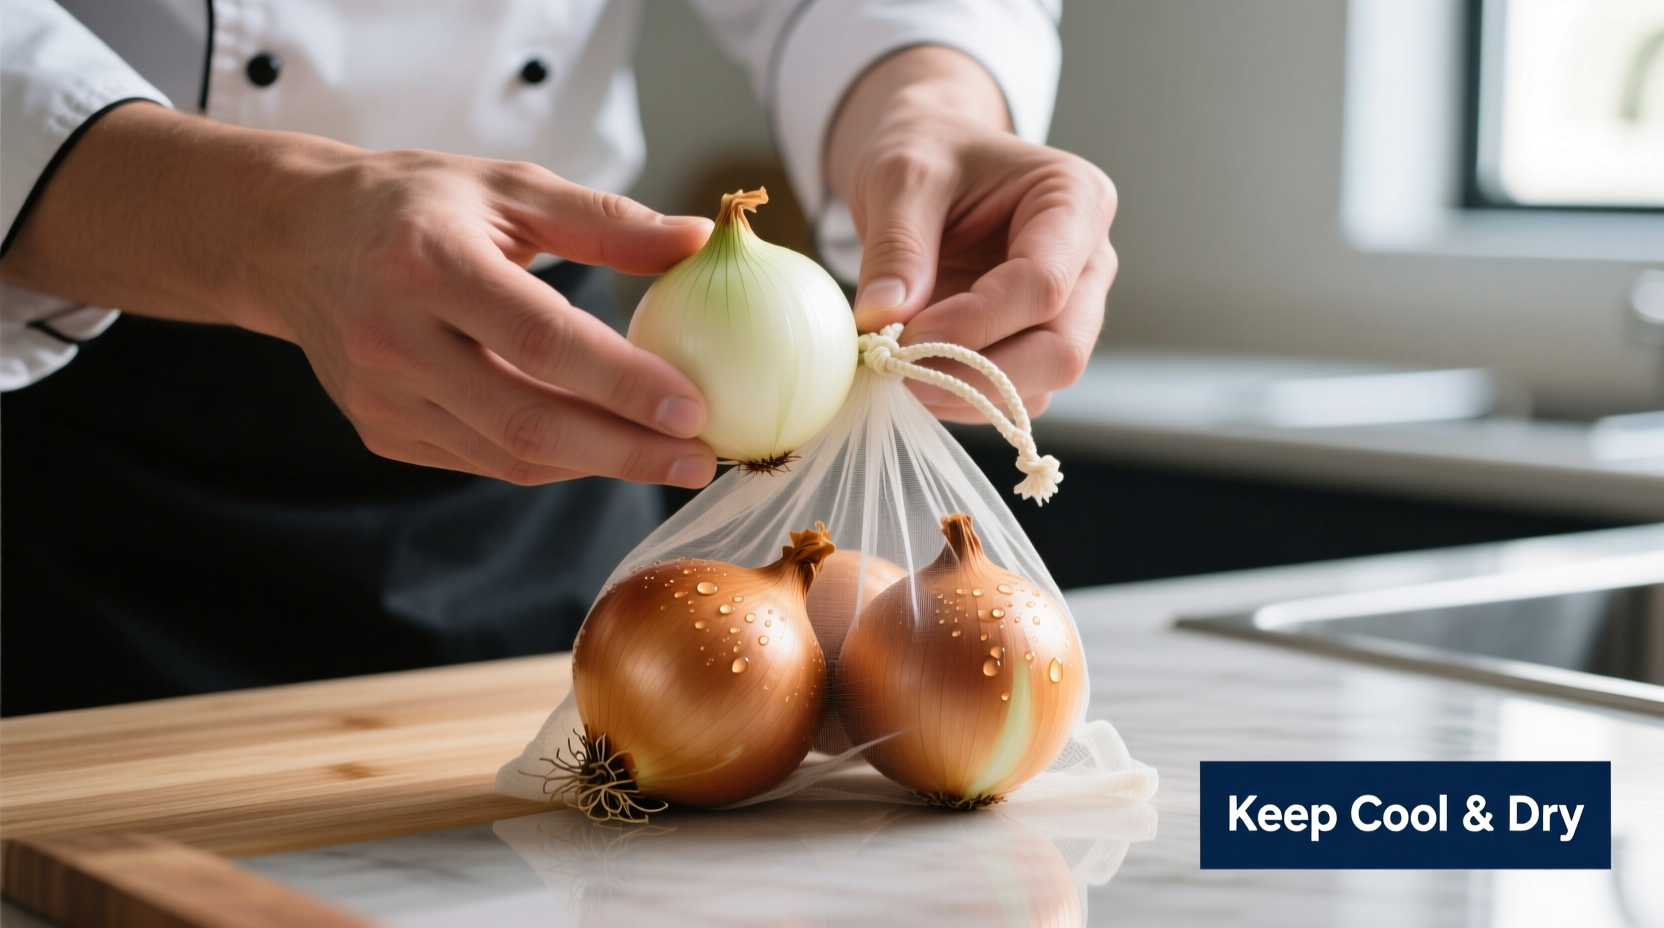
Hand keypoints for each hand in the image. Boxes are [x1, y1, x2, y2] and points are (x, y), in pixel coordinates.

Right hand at [0, 105, 719, 486]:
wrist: (295, 239)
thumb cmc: (414, 204)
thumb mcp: (508, 187)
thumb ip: (604, 219)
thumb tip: (694, 241)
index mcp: (429, 263)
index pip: (544, 340)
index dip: (624, 383)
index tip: (695, 408)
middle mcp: (396, 338)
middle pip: (528, 419)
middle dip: (626, 451)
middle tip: (700, 459)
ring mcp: (382, 395)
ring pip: (509, 454)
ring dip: (597, 463)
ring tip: (667, 457)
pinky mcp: (380, 430)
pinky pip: (483, 460)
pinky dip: (551, 460)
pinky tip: (601, 448)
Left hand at [828, 47, 1116, 420]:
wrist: (927, 167)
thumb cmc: (927, 154)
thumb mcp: (901, 175)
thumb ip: (896, 244)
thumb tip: (883, 317)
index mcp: (1076, 201)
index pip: (1044, 284)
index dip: (975, 323)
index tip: (907, 335)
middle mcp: (1089, 262)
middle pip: (1062, 349)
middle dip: (981, 373)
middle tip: (904, 371)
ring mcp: (1072, 311)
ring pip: (1043, 383)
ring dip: (969, 393)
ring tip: (900, 372)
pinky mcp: (1038, 344)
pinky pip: (1014, 395)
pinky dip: (964, 399)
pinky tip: (917, 376)